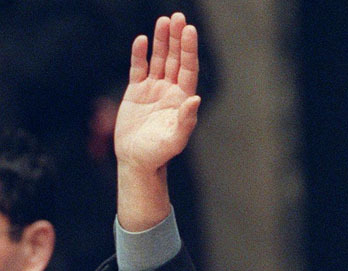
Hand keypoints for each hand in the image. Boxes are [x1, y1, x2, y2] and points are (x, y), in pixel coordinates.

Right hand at [115, 12, 199, 172]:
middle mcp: (170, 91)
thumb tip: (196, 99)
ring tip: (164, 20)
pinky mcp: (136, 92)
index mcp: (182, 100)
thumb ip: (186, 120)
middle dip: (177, 39)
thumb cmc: (159, 154)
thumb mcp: (175, 140)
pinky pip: (139, 68)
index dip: (189, 50)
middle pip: (176, 59)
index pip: (188, 69)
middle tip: (178, 17)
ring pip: (159, 60)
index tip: (189, 30)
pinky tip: (142, 40)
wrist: (137, 161)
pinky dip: (140, 54)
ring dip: (162, 41)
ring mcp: (153, 90)